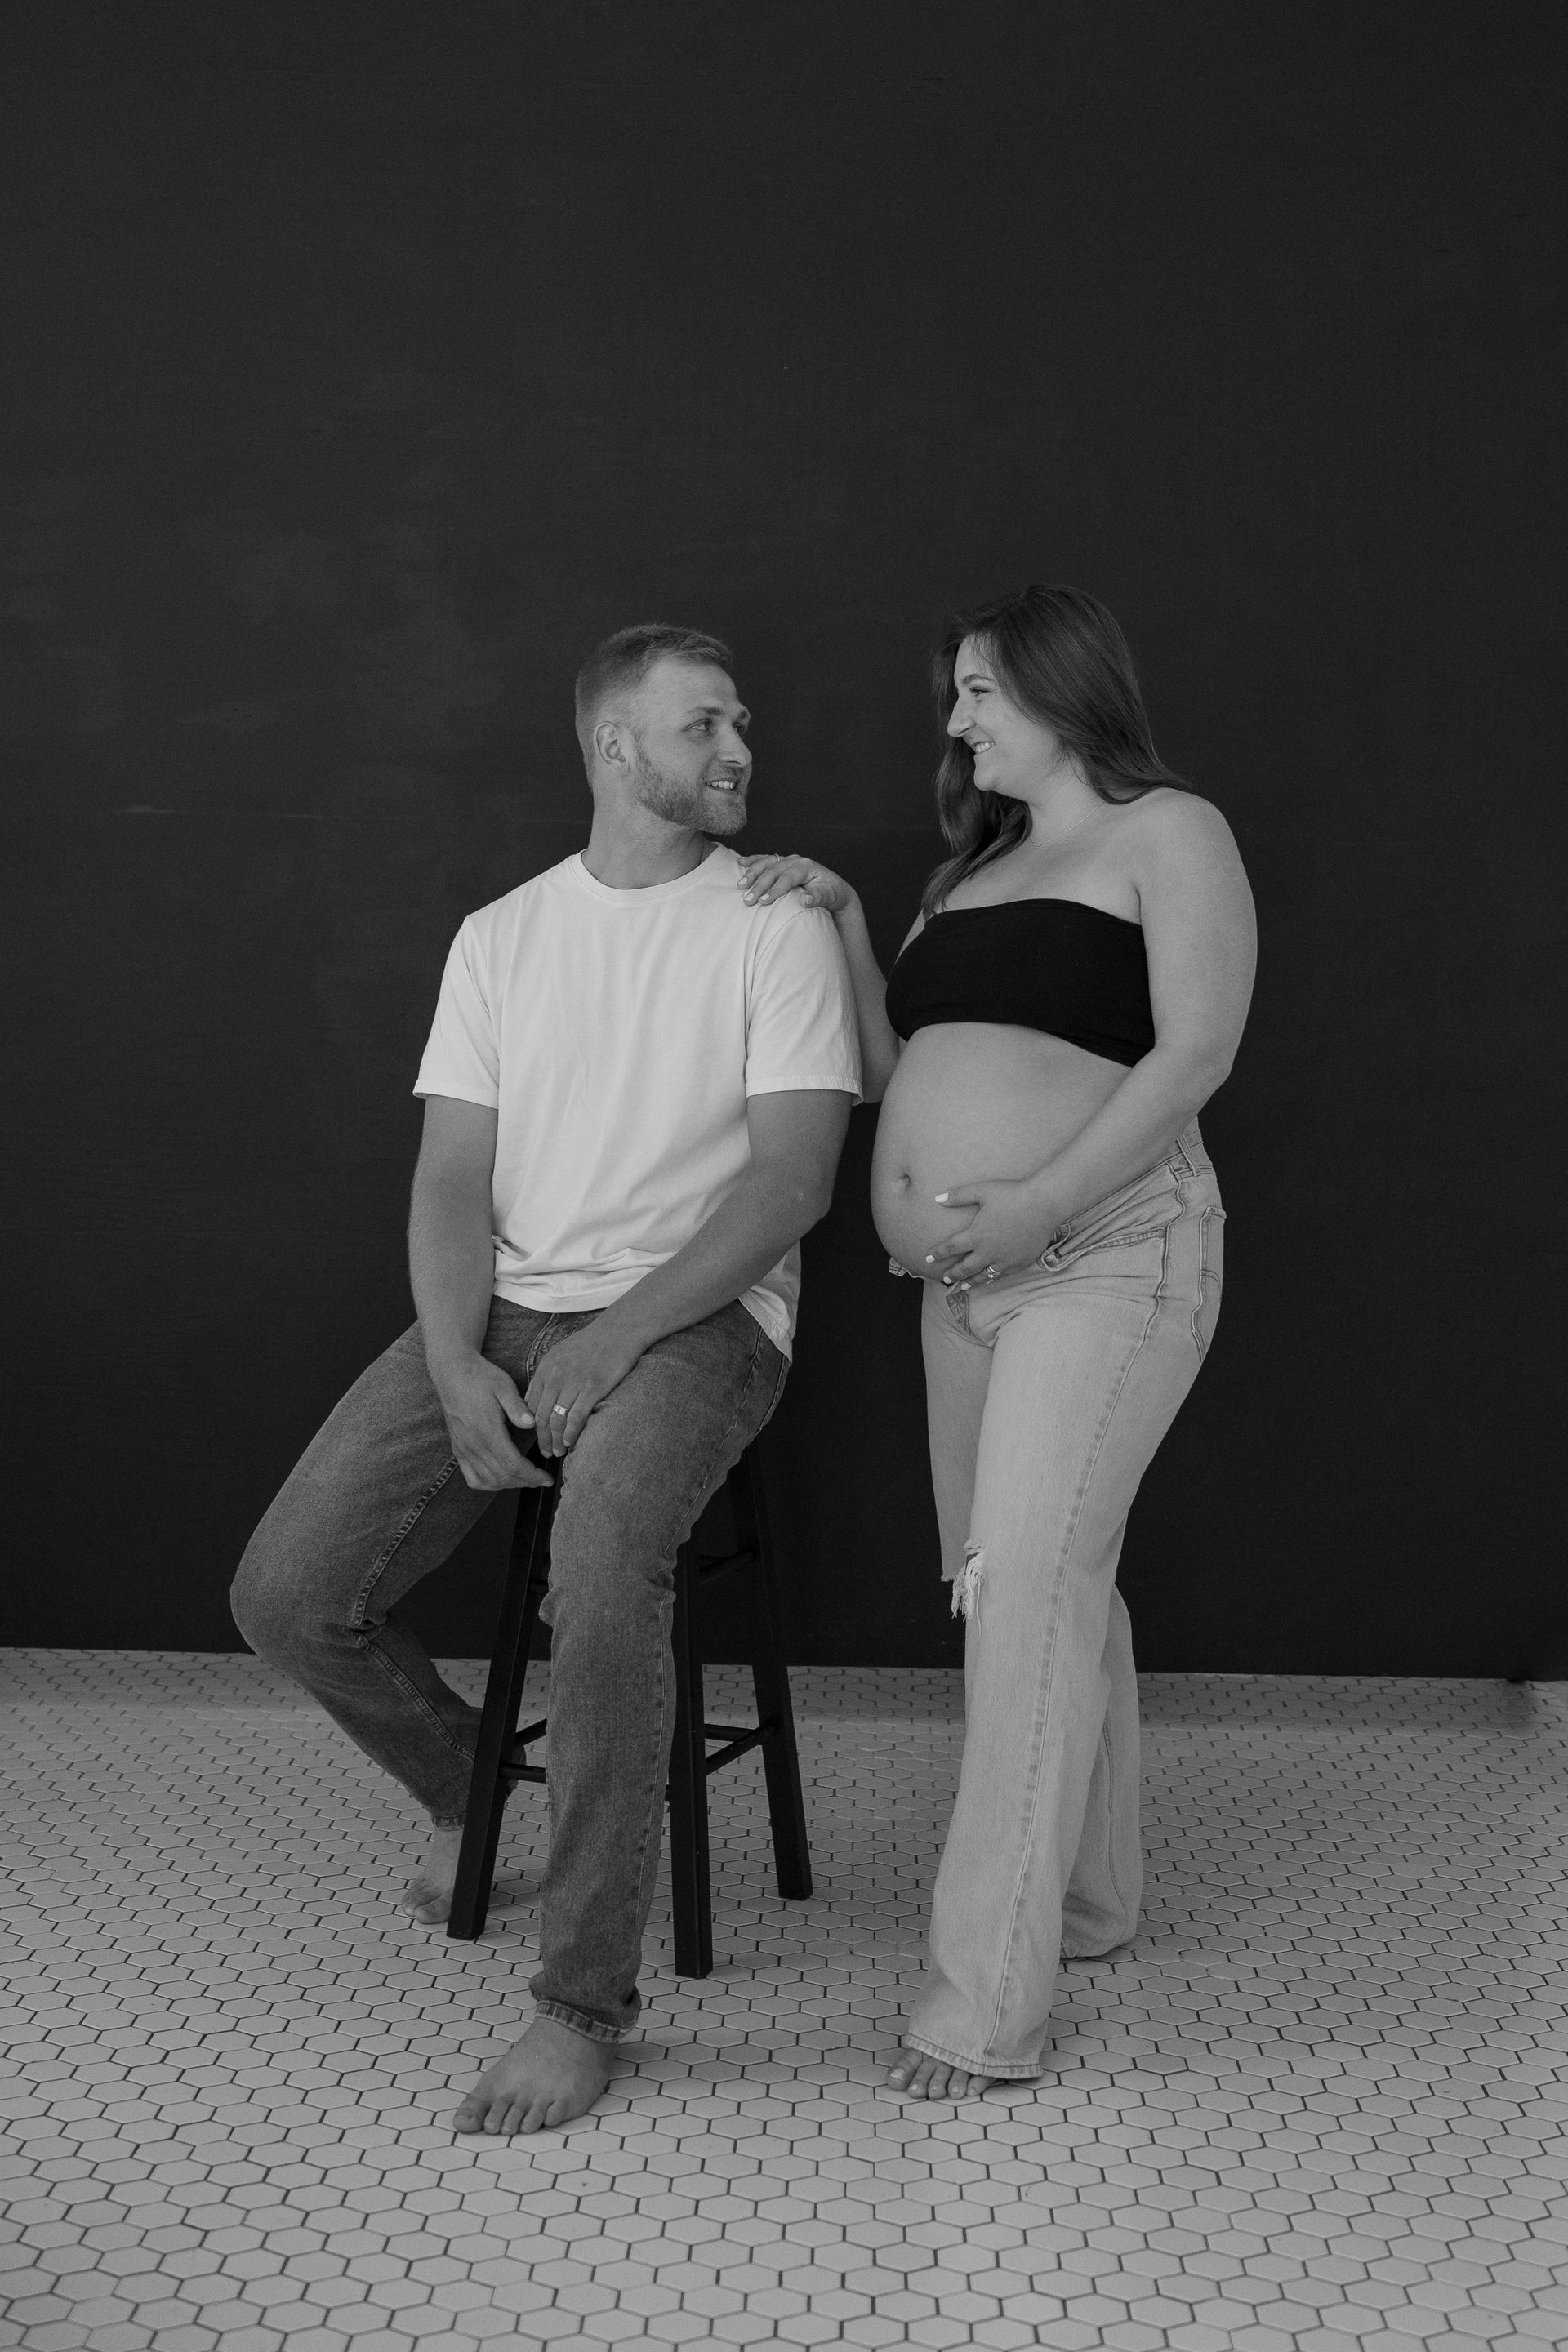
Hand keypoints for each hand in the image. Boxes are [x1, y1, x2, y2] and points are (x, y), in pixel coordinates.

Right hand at [430, 1353, 552, 1491]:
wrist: (452, 1373)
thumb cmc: (481, 1377)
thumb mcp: (503, 1386)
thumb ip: (517, 1407)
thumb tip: (532, 1424)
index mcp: (487, 1430)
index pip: (512, 1464)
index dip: (532, 1475)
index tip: (546, 1478)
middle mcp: (473, 1444)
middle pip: (502, 1476)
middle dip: (526, 1482)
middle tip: (542, 1480)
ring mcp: (463, 1448)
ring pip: (488, 1481)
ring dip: (509, 1485)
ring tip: (526, 1480)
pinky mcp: (458, 1449)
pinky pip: (472, 1477)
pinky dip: (488, 1484)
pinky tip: (501, 1480)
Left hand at [525, 1320, 644, 1457]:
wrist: (618, 1331)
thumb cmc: (591, 1343)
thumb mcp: (560, 1354)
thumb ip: (547, 1376)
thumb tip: (538, 1398)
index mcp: (545, 1369)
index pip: (530, 1405)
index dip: (532, 1426)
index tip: (537, 1438)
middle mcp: (555, 1376)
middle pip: (541, 1416)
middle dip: (542, 1438)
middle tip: (547, 1452)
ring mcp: (573, 1382)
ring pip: (556, 1420)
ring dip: (556, 1440)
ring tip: (559, 1452)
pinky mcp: (592, 1388)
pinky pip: (576, 1417)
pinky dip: (571, 1434)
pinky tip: (571, 1442)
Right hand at [737, 851, 853, 917]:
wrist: (834, 888)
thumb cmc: (832, 893)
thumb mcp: (830, 896)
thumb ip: (818, 897)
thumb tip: (804, 900)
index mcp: (806, 866)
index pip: (788, 877)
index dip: (775, 889)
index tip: (763, 902)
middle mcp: (795, 860)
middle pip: (773, 870)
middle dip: (759, 885)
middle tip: (748, 900)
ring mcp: (787, 860)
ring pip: (766, 863)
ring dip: (752, 873)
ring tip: (741, 886)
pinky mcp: (782, 863)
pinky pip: (765, 860)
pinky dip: (753, 861)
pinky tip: (741, 862)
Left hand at [923, 1178, 1055, 1287]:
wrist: (1044, 1205)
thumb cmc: (1012, 1195)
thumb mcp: (982, 1190)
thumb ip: (958, 1196)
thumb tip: (938, 1199)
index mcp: (976, 1235)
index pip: (951, 1247)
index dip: (938, 1253)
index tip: (928, 1258)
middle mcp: (988, 1251)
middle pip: (965, 1267)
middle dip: (953, 1274)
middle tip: (944, 1278)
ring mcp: (1005, 1259)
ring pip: (984, 1275)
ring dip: (971, 1281)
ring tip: (963, 1286)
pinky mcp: (1020, 1262)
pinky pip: (1002, 1274)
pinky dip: (992, 1278)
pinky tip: (990, 1278)